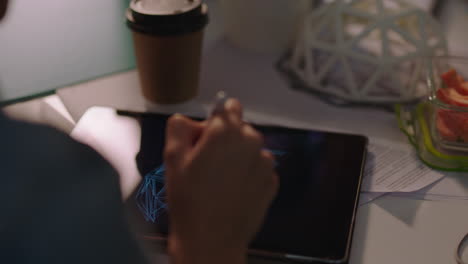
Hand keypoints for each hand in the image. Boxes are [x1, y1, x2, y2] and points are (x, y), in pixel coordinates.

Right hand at [164, 99, 277, 263]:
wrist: (211, 239)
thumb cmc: (189, 197)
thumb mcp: (172, 157)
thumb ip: (179, 126)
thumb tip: (191, 121)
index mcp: (227, 131)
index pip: (229, 106)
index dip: (214, 121)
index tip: (205, 140)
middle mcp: (252, 141)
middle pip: (241, 129)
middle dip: (227, 139)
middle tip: (208, 164)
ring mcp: (265, 163)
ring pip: (251, 149)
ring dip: (239, 157)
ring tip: (221, 181)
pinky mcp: (272, 182)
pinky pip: (259, 169)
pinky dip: (250, 175)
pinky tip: (234, 191)